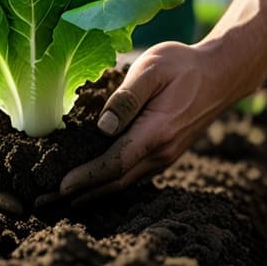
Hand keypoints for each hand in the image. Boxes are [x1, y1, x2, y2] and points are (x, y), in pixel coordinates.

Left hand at [58, 41, 235, 205]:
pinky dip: (109, 182)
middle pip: (115, 182)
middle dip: (80, 193)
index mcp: (156, 132)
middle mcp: (161, 152)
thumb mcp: (151, 68)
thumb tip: (103, 127)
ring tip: (61, 197)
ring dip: (93, 191)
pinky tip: (92, 183)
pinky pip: (133, 175)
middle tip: (45, 200)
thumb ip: (126, 97)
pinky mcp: (165, 153)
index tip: (61, 186)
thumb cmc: (183, 66)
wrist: (221, 74)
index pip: (115, 163)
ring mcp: (165, 156)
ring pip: (124, 182)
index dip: (87, 177)